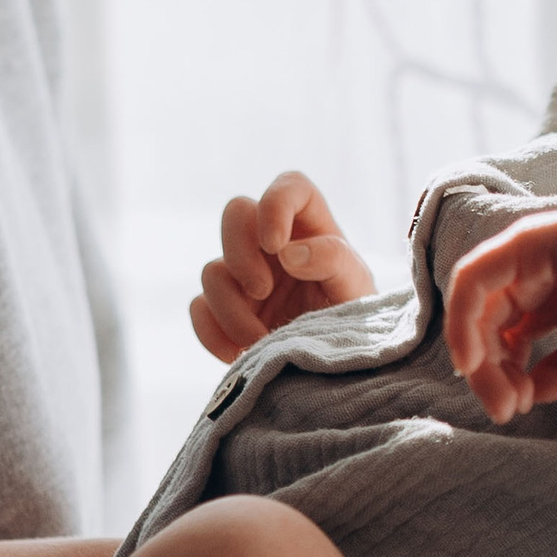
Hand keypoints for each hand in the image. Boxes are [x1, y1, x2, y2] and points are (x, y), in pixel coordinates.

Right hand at [190, 171, 376, 362]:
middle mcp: (272, 244)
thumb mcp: (358, 288)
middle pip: (234, 214)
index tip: (275, 244)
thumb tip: (289, 253)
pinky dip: (212, 331)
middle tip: (262, 290)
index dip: (275, 204)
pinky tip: (239, 352)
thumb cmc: (355, 319)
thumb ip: (334, 261)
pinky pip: (199, 309)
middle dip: (240, 253)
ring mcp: (244, 277)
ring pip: (212, 270)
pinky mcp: (225, 311)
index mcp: (310, 226)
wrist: (337, 370)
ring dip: (230, 307)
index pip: (290, 187)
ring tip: (261, 339)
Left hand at [443, 184, 556, 423]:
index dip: (498, 376)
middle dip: (485, 375)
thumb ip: (555, 376)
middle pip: (480, 328)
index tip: (515, 407)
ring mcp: (518, 257)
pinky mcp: (520, 243)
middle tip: (504, 408)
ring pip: (471, 309)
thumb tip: (520, 397)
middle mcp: (520, 276)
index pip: (497, 338)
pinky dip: (463, 320)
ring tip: (498, 392)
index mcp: (535, 299)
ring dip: (475, 357)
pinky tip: (475, 358)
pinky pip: (473, 281)